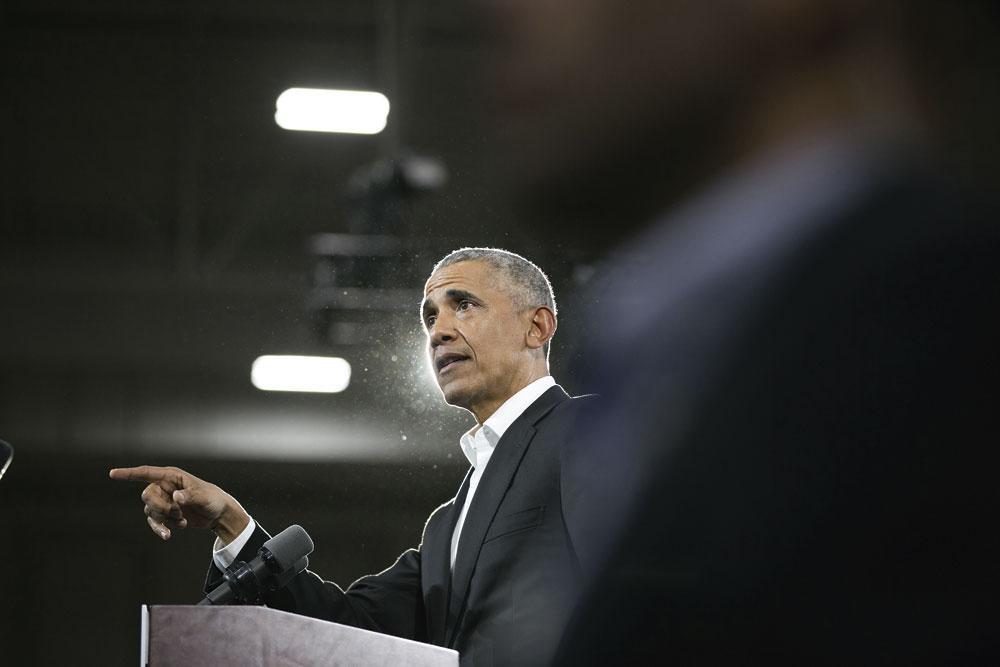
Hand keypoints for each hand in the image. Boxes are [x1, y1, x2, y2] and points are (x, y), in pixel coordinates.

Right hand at [109, 465, 249, 543]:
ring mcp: (163, 501)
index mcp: (172, 476)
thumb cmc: (212, 498)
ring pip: (150, 511)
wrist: (217, 514)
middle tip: (178, 512)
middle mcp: (164, 487)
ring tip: (182, 521)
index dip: (129, 473)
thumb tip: (175, 497)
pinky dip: (160, 529)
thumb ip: (190, 495)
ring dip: (164, 519)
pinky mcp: (165, 514)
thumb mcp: (204, 496)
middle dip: (160, 507)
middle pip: (147, 496)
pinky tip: (169, 535)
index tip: (112, 474)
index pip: (146, 473)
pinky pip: (154, 522)